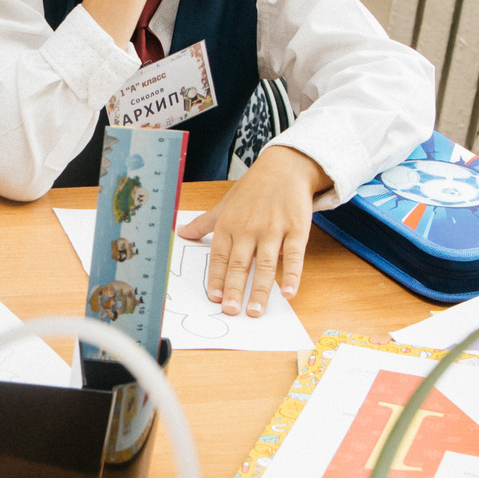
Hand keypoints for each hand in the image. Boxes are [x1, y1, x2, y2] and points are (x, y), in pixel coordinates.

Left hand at [179, 146, 327, 316]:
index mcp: (229, 224)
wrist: (285, 167)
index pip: (219, 256)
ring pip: (265, 264)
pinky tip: (288, 292)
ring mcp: (273, 229)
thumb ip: (204, 223)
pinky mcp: (297, 228)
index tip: (213, 298)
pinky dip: (292, 275)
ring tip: (255, 310)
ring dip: (260, 289)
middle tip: (230, 311)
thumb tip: (182, 233)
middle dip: (234, 289)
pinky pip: (294, 255)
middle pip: (239, 264)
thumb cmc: (253, 188)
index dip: (216, 278)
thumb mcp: (225, 204)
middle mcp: (249, 228)